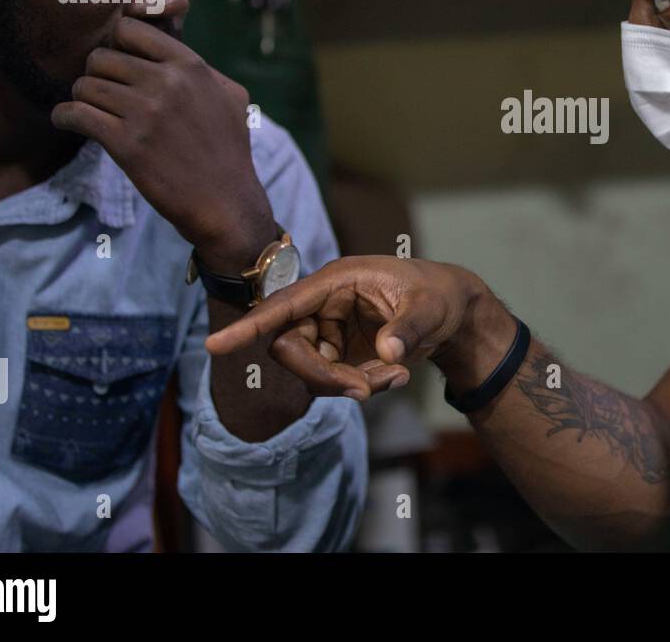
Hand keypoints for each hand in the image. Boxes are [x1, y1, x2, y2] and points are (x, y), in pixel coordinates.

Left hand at [51, 17, 273, 269]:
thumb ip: (205, 70)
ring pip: (84, 85)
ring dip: (82, 98)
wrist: (225, 202)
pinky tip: (69, 122)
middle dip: (97, 74)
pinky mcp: (125, 143)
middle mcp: (166, 83)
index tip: (118, 63)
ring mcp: (145, 112)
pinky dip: (65, 116)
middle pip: (101, 57)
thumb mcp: (232, 98)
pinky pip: (75, 114)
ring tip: (91, 111)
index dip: (118, 44)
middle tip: (104, 94)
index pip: (131, 29)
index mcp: (191, 66)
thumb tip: (175, 52)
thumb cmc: (229, 151)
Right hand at [205, 255, 490, 397]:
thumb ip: (408, 329)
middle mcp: (325, 305)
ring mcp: (330, 330)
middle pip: (290, 346)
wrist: (454, 312)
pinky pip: (334, 379)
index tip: (216, 346)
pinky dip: (363, 384)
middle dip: (323, 374)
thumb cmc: (439, 295)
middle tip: (367, 389)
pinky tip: (397, 375)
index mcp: (337, 281)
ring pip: (313, 369)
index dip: (249, 325)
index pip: (283, 304)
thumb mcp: (430, 309)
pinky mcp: (339, 351)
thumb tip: (387, 353)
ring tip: (398, 375)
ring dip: (350, 382)